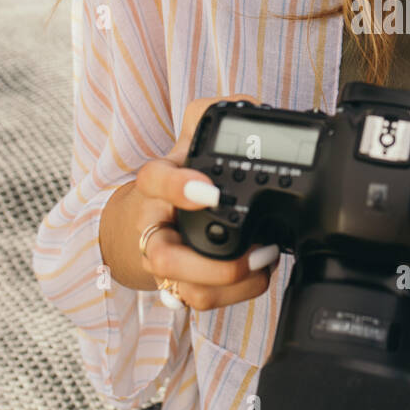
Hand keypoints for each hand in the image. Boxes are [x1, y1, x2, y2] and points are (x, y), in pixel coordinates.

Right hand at [99, 94, 280, 308]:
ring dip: (229, 284)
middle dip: (212, 264)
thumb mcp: (190, 136)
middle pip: (163, 258)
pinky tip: (256, 276)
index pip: (154, 180)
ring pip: (184, 288)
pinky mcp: (179, 285)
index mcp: (156, 183)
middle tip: (256, 250)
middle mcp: (154, 226)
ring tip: (263, 262)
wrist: (146, 216)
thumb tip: (250, 108)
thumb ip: (212, 115)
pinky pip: (199, 301)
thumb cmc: (176, 174)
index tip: (209, 192)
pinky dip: (233, 295)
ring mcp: (164, 261)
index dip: (178, 187)